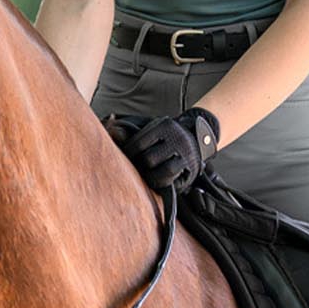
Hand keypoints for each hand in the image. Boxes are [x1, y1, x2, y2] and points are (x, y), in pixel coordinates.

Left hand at [103, 105, 220, 195]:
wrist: (197, 138)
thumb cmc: (165, 135)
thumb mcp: (149, 127)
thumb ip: (129, 129)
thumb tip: (110, 129)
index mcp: (164, 125)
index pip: (138, 143)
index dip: (127, 153)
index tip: (123, 157)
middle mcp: (177, 138)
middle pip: (148, 159)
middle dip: (140, 165)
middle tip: (135, 166)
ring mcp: (185, 155)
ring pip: (161, 172)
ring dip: (151, 175)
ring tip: (147, 173)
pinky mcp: (189, 170)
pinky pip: (172, 180)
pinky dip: (162, 181)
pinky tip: (157, 178)